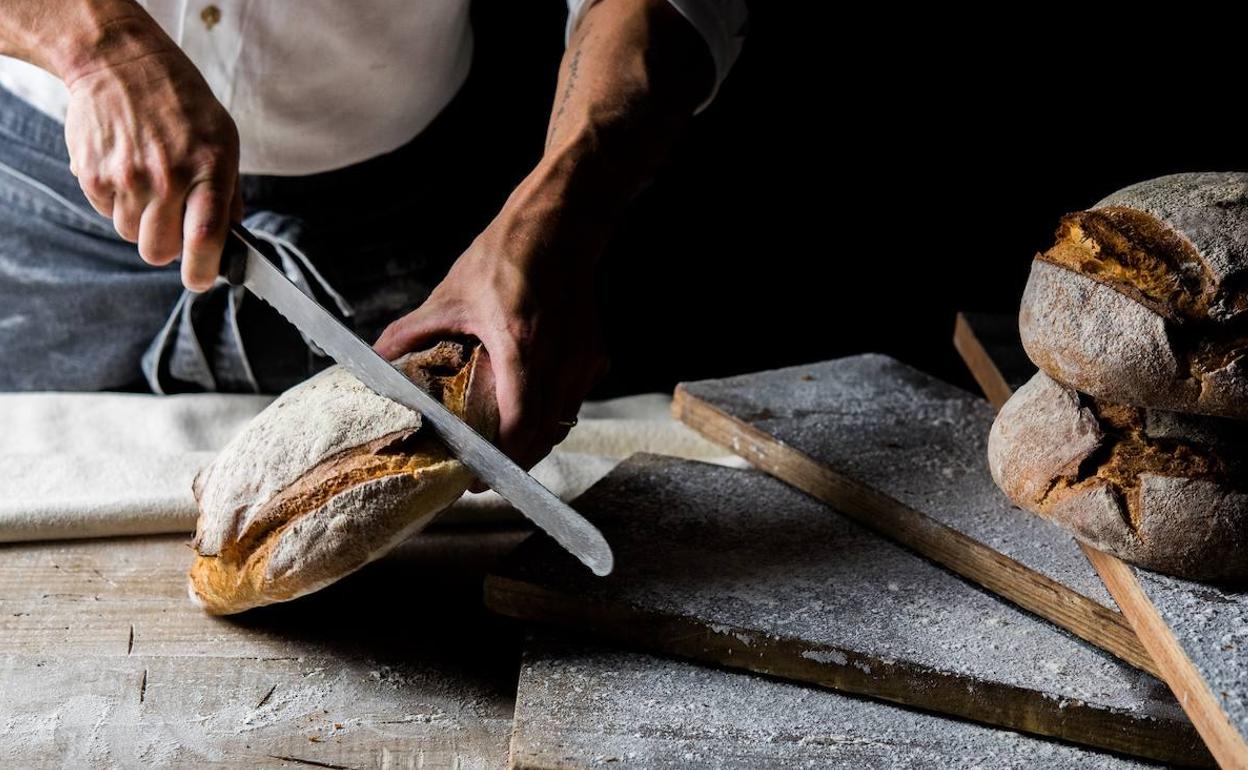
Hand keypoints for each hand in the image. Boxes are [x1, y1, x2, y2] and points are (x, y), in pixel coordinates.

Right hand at [63, 36, 241, 290]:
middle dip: (167, 248)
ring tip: (150, 185)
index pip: (205, 237)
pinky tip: (127, 170)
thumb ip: (229, 193)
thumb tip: (232, 239)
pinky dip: (118, 202)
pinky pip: (106, 213)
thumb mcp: (223, 140)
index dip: (202, 271)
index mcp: (208, 168)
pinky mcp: (92, 174)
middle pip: (158, 251)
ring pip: (131, 236)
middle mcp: (166, 176)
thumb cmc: (182, 104)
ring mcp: (125, 176)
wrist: (122, 64)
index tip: (200, 279)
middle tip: (173, 225)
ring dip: (141, 223)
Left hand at [375, 200, 609, 470]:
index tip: (477, 477)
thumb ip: (412, 332)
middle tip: (483, 471)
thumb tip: (375, 359)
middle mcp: (559, 358)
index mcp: (521, 344)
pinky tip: (528, 411)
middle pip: (543, 436)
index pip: (520, 424)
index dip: (501, 460)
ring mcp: (582, 359)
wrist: (561, 226)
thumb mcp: (452, 293)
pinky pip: (572, 402)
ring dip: (534, 441)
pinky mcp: (594, 356)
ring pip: (561, 424)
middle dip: (515, 461)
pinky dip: (551, 415)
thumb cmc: (508, 255)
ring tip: (503, 448)